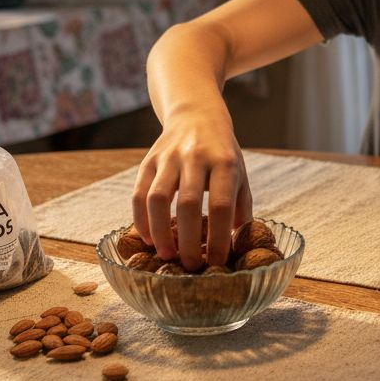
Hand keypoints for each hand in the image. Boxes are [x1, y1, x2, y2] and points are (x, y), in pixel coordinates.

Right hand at [131, 108, 252, 271]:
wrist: (196, 115)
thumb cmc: (222, 153)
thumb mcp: (240, 173)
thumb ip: (241, 207)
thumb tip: (239, 243)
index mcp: (225, 162)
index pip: (221, 205)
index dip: (218, 237)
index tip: (216, 261)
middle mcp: (196, 157)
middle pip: (188, 204)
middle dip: (187, 240)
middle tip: (190, 265)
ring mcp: (169, 157)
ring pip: (157, 198)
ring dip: (160, 231)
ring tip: (165, 255)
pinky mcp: (149, 160)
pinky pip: (138, 193)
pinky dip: (141, 219)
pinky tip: (147, 238)